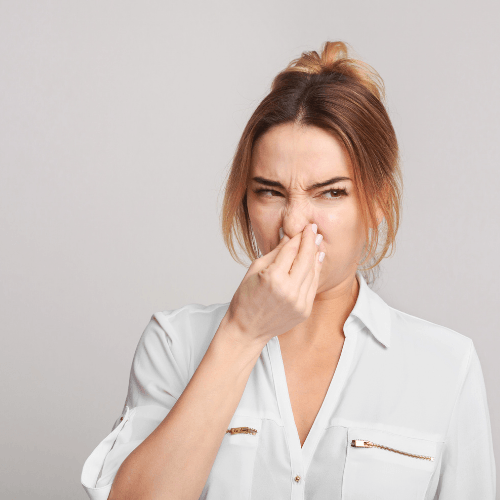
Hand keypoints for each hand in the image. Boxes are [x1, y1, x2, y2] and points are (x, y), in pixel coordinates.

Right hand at [223, 223, 325, 347]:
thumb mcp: (255, 270)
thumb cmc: (245, 299)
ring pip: (312, 272)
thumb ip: (275, 253)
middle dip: (310, 241)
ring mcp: (299, 302)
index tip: (304, 227)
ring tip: (317, 242)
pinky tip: (317, 260)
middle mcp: (289, 290)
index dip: (298, 237)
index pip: (291, 250)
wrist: (246, 329)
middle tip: (313, 229)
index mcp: (273, 278)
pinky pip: (313, 286)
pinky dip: (316, 272)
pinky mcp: (304, 311)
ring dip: (316, 255)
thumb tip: (289, 237)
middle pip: (305, 259)